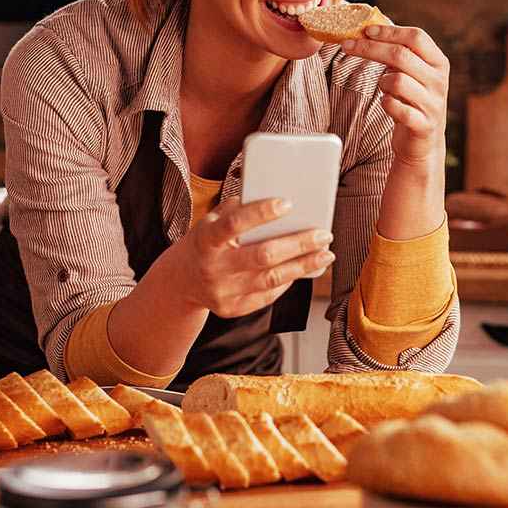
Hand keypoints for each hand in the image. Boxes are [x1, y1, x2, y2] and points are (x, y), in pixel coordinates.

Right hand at [165, 197, 334, 318]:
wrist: (181, 281)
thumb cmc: (205, 242)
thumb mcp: (211, 221)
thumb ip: (238, 210)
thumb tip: (277, 199)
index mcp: (205, 239)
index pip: (234, 224)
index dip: (261, 213)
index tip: (288, 203)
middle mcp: (213, 268)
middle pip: (262, 256)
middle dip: (298, 245)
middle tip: (324, 234)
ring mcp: (223, 292)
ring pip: (272, 279)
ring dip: (303, 266)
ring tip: (326, 254)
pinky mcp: (232, 308)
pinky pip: (268, 295)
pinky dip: (289, 280)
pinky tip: (305, 268)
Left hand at [342, 24, 449, 169]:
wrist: (423, 141)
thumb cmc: (412, 100)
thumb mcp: (411, 73)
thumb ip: (399, 53)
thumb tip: (369, 29)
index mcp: (438, 62)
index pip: (416, 37)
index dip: (389, 31)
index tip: (366, 30)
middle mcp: (439, 81)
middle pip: (401, 55)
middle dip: (370, 48)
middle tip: (347, 46)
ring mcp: (433, 103)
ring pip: (397, 81)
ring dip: (382, 82)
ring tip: (384, 88)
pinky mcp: (423, 125)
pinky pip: (397, 108)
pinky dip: (386, 103)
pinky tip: (387, 104)